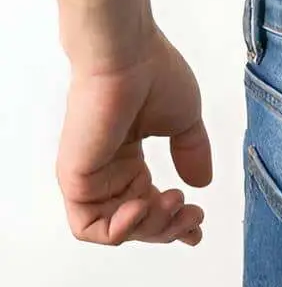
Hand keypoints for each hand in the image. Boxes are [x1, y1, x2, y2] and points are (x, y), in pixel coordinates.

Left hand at [56, 25, 211, 245]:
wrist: (127, 55)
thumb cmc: (153, 75)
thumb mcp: (184, 120)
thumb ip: (191, 152)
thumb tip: (202, 183)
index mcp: (128, 158)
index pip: (148, 203)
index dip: (173, 222)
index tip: (198, 225)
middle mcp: (108, 171)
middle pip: (136, 223)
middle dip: (168, 228)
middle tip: (192, 215)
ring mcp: (89, 178)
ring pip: (115, 230)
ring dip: (149, 228)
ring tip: (172, 202)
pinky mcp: (75, 180)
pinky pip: (89, 226)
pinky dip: (118, 231)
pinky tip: (142, 208)